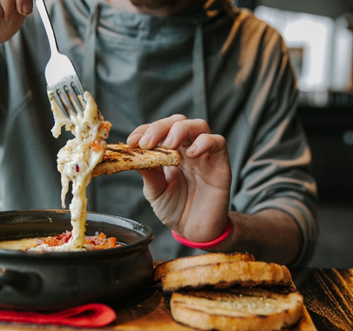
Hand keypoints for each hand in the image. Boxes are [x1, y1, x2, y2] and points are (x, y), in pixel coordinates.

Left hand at [127, 114, 231, 241]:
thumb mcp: (155, 192)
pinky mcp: (221, 164)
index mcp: (171, 152)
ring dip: (181, 130)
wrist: (195, 231)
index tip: (131, 142)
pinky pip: (218, 142)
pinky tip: (191, 154)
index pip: (159, 130)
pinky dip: (205, 142)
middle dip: (160, 127)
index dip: (144, 130)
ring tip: (169, 144)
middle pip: (178, 122)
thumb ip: (149, 173)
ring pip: (199, 125)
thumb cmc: (176, 209)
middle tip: (146, 143)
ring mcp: (205, 155)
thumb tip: (134, 156)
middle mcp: (188, 149)